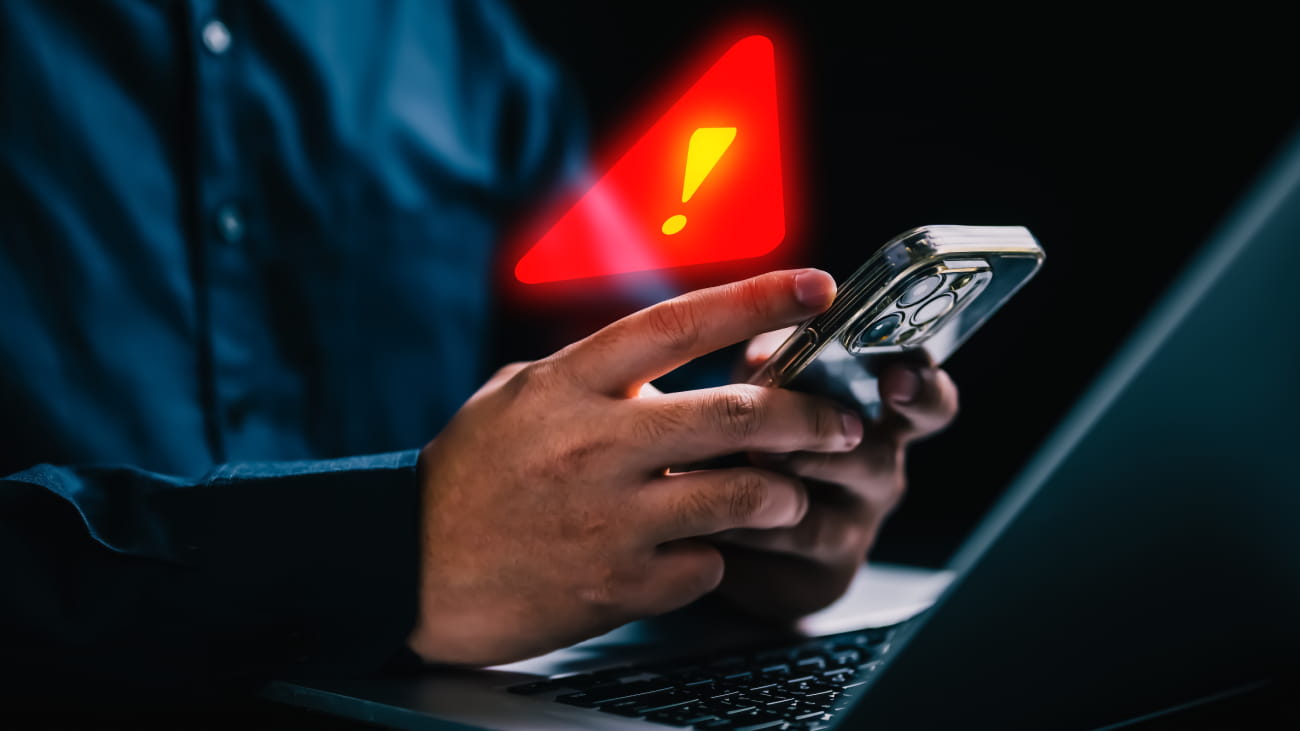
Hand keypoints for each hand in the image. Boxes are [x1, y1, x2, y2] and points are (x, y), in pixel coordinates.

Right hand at [407, 270, 868, 665]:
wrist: (408, 568)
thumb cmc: (467, 476)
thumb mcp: (514, 398)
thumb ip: (590, 375)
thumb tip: (663, 364)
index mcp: (571, 383)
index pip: (680, 324)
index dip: (758, 300)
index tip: (818, 287)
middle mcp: (596, 444)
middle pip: (736, 415)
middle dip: (809, 417)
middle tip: (843, 423)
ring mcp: (610, 519)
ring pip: (741, 496)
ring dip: (782, 495)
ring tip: (787, 495)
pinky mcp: (619, 585)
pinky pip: (706, 565)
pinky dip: (715, 557)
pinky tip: (698, 552)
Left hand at [708, 330, 958, 620]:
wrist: (738, 534)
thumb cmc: (761, 440)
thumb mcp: (767, 392)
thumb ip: (770, 366)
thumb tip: (762, 354)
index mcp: (878, 419)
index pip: (928, 402)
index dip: (920, 388)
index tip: (896, 379)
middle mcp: (877, 473)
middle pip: (872, 459)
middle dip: (819, 443)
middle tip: (771, 433)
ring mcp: (854, 530)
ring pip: (818, 515)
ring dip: (769, 489)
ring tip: (726, 466)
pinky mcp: (820, 576)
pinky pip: (777, 553)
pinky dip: (736, 526)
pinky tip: (701, 509)